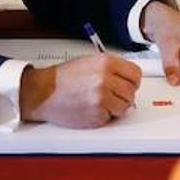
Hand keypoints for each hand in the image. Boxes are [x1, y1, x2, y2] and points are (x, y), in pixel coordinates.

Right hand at [19, 53, 141, 127]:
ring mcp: (101, 97)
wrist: (43, 92)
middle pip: (131, 92)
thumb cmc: (62, 78)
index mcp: (105, 63)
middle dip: (124, 95)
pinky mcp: (96, 114)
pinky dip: (103, 116)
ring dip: (116, 107)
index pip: (135, 74)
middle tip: (112, 96)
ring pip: (124, 107)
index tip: (129, 85)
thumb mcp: (89, 62)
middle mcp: (105, 79)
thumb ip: (110, 68)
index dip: (133, 81)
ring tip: (100, 102)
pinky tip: (91, 108)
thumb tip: (127, 78)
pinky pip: (111, 117)